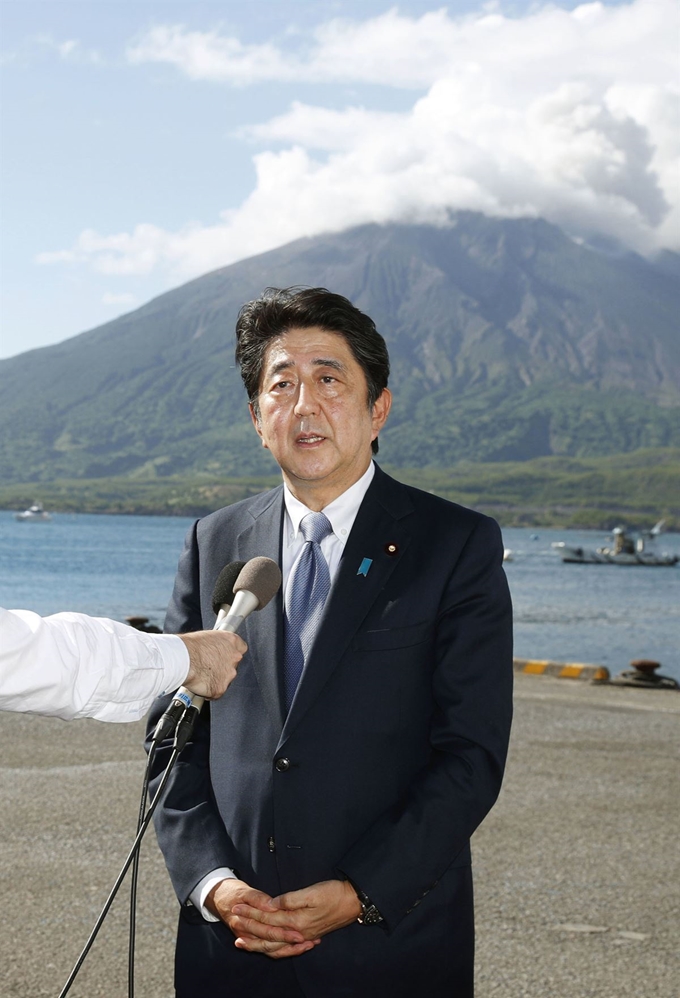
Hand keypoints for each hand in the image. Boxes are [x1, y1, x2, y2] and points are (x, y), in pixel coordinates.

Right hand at [179, 631, 246, 698]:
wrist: (182, 659)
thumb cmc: (190, 646)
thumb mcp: (208, 637)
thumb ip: (218, 644)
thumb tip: (214, 649)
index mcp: (232, 642)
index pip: (241, 648)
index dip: (231, 653)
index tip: (225, 655)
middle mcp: (234, 658)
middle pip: (233, 665)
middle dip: (222, 667)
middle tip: (209, 666)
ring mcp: (229, 674)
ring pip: (225, 679)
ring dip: (216, 679)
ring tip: (202, 675)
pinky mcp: (220, 689)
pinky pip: (216, 692)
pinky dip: (209, 690)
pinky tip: (200, 684)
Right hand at [206, 879, 317, 958]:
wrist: (220, 898)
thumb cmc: (234, 893)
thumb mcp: (245, 891)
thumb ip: (258, 899)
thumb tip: (271, 906)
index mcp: (243, 923)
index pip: (267, 932)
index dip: (284, 934)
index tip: (299, 934)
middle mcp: (246, 935)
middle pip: (271, 944)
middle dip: (291, 945)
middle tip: (309, 942)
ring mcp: (250, 939)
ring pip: (271, 950)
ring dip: (290, 950)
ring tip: (308, 945)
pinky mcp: (254, 939)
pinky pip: (269, 948)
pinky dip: (283, 949)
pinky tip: (298, 946)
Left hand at [231, 879, 360, 944]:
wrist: (353, 902)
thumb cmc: (333, 894)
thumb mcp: (311, 892)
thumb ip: (289, 900)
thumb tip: (269, 905)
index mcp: (296, 921)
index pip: (267, 918)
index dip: (250, 913)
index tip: (236, 908)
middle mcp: (297, 932)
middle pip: (268, 934)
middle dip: (248, 928)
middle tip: (232, 922)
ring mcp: (303, 935)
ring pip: (275, 945)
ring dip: (257, 942)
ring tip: (242, 941)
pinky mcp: (307, 935)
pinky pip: (285, 947)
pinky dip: (273, 948)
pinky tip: (268, 946)